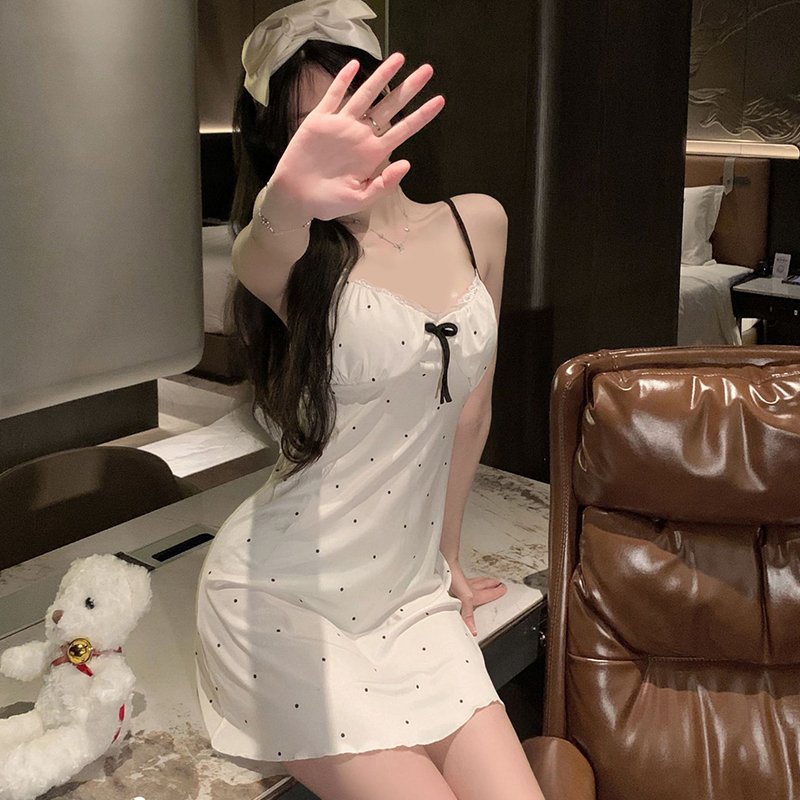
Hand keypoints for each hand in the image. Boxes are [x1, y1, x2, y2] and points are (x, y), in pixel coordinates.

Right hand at [272, 51, 444, 220]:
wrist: (296, 197)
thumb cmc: (328, 202)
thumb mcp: (360, 199)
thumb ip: (384, 184)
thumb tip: (406, 164)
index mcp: (373, 153)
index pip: (403, 129)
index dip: (422, 115)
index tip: (440, 100)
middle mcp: (360, 135)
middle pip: (390, 106)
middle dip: (409, 88)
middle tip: (428, 70)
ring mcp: (341, 125)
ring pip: (366, 94)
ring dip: (382, 76)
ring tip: (400, 58)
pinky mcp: (320, 120)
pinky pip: (333, 95)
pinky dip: (343, 80)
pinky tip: (355, 66)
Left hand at [447, 561, 507, 636]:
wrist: (445, 567)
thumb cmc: (456, 578)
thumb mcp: (465, 599)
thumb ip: (468, 615)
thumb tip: (473, 629)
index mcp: (474, 594)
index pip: (488, 594)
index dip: (496, 593)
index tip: (503, 591)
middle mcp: (469, 588)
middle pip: (484, 586)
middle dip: (492, 585)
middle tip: (499, 584)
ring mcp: (461, 584)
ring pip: (475, 582)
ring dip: (483, 581)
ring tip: (487, 581)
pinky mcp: (453, 581)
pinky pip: (465, 581)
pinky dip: (469, 581)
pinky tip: (463, 583)